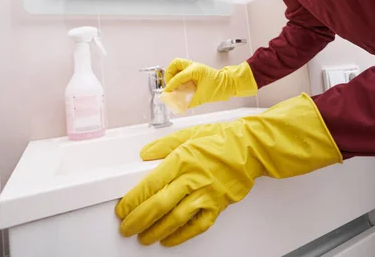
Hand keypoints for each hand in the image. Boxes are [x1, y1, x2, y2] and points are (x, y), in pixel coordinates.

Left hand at [115, 94, 342, 246]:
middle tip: (126, 228)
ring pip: (175, 219)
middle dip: (138, 220)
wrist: (251, 147)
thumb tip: (144, 155)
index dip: (133, 200)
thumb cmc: (222, 139)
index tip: (123, 208)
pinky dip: (182, 236)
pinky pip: (198, 225)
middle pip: (159, 205)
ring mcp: (206, 194)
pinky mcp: (218, 205)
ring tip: (143, 237)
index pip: (150, 184)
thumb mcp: (189, 133)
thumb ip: (163, 145)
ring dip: (156, 231)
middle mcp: (192, 178)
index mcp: (182, 159)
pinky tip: (170, 240)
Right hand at [163, 59, 257, 108]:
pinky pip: (183, 71)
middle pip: (175, 64)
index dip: (170, 86)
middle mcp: (193, 66)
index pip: (178, 77)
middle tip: (170, 85)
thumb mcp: (203, 97)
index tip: (166, 93)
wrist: (229, 84)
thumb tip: (179, 107)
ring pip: (178, 66)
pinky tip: (180, 87)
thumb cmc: (219, 88)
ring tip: (174, 86)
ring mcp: (194, 67)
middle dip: (169, 74)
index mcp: (195, 70)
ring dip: (173, 75)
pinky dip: (179, 77)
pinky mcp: (195, 71)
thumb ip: (189, 102)